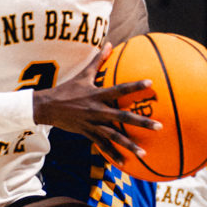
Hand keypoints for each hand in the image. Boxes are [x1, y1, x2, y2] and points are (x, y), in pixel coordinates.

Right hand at [32, 71, 157, 167]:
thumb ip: (98, 60)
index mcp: (98, 95)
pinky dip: (113, 154)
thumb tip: (109, 43)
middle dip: (141, 122)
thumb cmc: (67, 89)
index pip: (119, 89)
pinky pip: (102, 146)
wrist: (47, 107)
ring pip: (114, 136)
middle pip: (122, 117)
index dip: (134, 86)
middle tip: (159, 126)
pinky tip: (125, 163)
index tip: (151, 84)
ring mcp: (92, 123)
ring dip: (129, 145)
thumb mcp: (82, 74)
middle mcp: (97, 110)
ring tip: (144, 153)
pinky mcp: (87, 133)